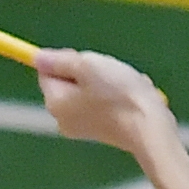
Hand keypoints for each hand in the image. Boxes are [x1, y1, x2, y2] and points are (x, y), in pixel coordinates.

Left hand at [38, 47, 174, 158]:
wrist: (151, 128)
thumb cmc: (119, 96)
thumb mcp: (87, 66)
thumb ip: (59, 61)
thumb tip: (37, 58)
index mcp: (55, 103)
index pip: (47, 71)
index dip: (67, 60)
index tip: (87, 61)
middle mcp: (63, 119)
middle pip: (69, 80)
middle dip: (90, 71)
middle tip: (108, 74)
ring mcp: (83, 127)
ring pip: (90, 88)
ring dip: (107, 80)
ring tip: (123, 86)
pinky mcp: (102, 131)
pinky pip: (105, 101)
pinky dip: (118, 94)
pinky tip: (131, 97)